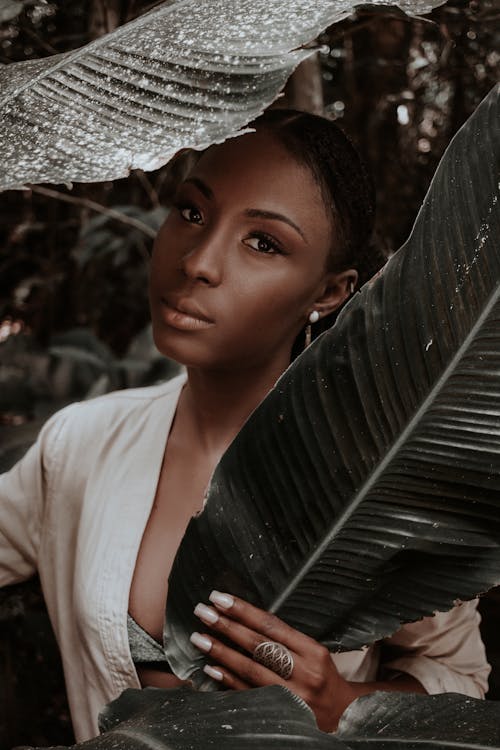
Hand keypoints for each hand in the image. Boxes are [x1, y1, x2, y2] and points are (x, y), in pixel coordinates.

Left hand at [189, 590, 356, 731]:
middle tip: (203, 612)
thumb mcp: (314, 652)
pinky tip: (211, 669)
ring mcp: (292, 696)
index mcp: (312, 651)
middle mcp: (303, 672)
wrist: (343, 716)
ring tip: (200, 638)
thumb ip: (285, 638)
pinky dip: (228, 680)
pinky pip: (249, 693)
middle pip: (258, 645)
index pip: (271, 625)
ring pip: (251, 670)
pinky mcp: (281, 713)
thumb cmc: (323, 676)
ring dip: (221, 652)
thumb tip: (244, 618)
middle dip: (227, 626)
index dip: (243, 610)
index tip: (220, 598)